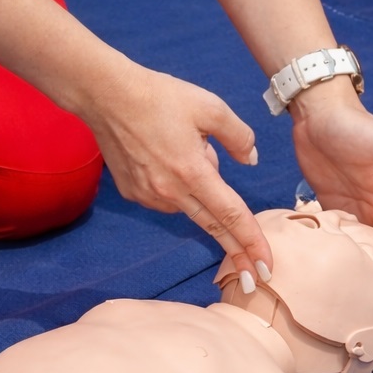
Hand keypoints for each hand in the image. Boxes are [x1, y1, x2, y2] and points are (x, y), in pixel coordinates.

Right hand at [78, 64, 271, 287]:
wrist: (105, 95)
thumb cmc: (160, 96)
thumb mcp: (210, 107)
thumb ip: (239, 137)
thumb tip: (250, 161)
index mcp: (193, 171)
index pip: (231, 215)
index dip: (252, 242)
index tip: (267, 266)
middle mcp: (170, 192)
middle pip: (214, 228)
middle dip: (238, 253)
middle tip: (256, 278)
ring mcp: (148, 196)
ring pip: (190, 206)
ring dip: (201, 192)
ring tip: (183, 145)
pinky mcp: (133, 194)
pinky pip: (168, 199)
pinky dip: (178, 186)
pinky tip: (167, 156)